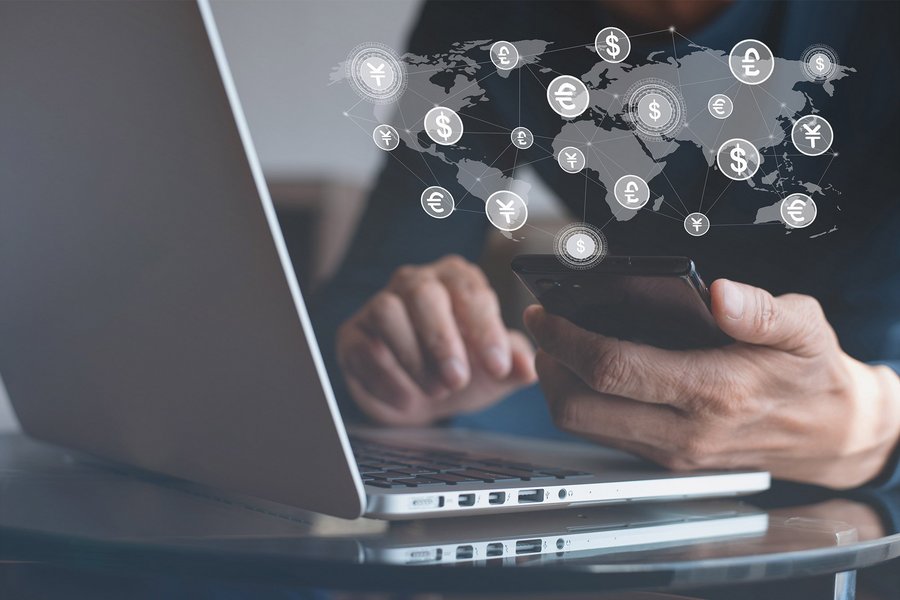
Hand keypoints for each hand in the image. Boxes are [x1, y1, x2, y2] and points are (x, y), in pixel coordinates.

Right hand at [337, 255, 535, 425]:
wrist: (419, 396)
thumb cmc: (461, 370)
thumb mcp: (494, 371)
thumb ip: (513, 364)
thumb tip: (528, 368)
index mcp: (457, 280)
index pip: (471, 291)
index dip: (485, 330)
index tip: (498, 366)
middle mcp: (416, 283)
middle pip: (423, 293)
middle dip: (443, 340)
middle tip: (458, 380)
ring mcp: (379, 305)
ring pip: (388, 313)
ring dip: (414, 358)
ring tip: (436, 391)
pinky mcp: (353, 334)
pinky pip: (362, 346)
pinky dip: (386, 378)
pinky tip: (407, 400)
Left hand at [524, 279, 899, 488]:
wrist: (830, 434)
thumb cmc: (811, 374)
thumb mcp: (805, 329)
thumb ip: (761, 312)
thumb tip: (720, 294)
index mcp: (714, 391)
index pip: (614, 368)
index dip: (568, 339)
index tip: (545, 313)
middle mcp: (685, 430)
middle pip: (581, 408)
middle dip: (549, 365)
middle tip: (543, 328)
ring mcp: (671, 452)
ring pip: (584, 428)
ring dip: (558, 386)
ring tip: (557, 346)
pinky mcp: (666, 460)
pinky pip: (604, 436)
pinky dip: (583, 403)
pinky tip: (587, 370)